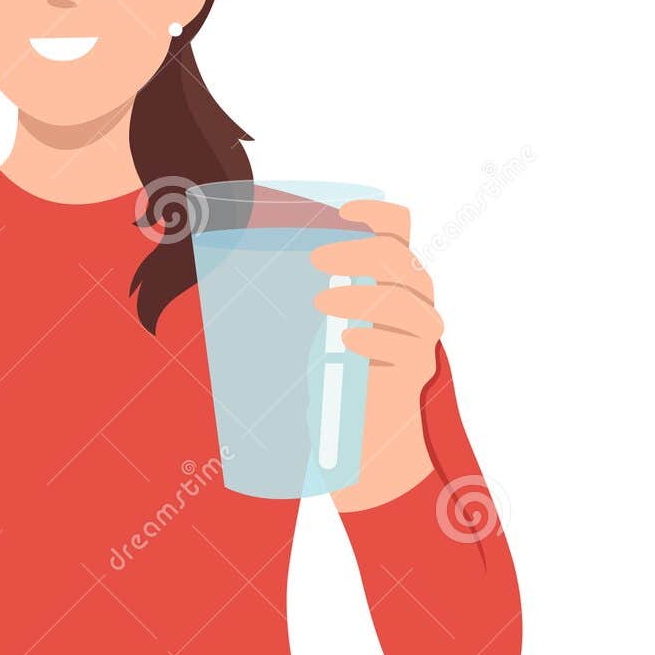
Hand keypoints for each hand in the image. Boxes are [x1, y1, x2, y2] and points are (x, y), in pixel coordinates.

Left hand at [310, 201, 441, 511]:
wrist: (363, 442)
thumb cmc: (333, 378)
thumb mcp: (315, 328)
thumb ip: (301, 298)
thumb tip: (234, 269)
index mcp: (389, 279)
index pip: (399, 228)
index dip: (375, 212)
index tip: (341, 213)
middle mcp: (412, 300)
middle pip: (398, 258)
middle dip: (354, 252)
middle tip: (315, 259)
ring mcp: (419, 336)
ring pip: (406, 298)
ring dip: (360, 294)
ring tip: (321, 303)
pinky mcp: (418, 370)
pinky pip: (405, 345)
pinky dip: (374, 338)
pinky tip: (347, 342)